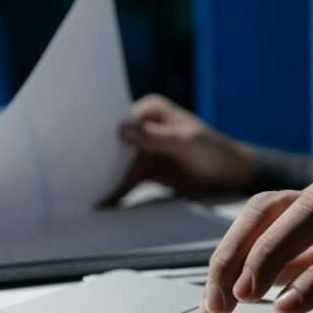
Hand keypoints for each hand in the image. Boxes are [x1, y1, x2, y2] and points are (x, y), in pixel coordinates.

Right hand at [100, 94, 255, 205]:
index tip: (85, 148)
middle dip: (99, 159)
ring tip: (85, 194)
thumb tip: (122, 130)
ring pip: (118, 165)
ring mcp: (144, 150)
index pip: (121, 120)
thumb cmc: (216, 152)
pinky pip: (127, 181)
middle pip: (115, 144)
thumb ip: (156, 138)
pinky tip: (102, 202)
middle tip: (78, 175)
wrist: (234, 178)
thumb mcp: (187, 142)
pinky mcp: (147, 171)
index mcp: (152, 110)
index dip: (102, 134)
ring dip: (105, 179)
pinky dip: (117, 191)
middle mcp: (144, 127)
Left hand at [196, 176, 312, 312]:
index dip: (225, 256)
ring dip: (268, 257)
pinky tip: (290, 307)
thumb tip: (243, 286)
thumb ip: (298, 263)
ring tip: (246, 295)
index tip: (209, 304)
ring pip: (308, 219)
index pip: (257, 215)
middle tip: (217, 302)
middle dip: (234, 257)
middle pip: (271, 211)